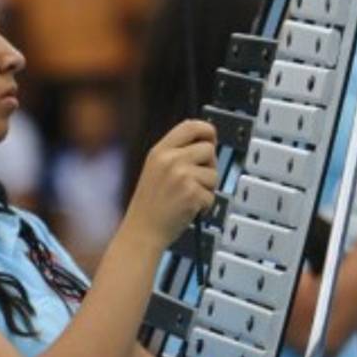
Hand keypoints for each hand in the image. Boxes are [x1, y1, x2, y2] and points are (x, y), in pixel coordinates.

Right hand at [124, 120, 216, 248]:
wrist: (142, 231)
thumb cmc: (149, 205)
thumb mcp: (155, 169)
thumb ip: (176, 154)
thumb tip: (206, 143)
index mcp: (159, 151)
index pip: (190, 125)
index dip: (207, 130)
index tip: (212, 138)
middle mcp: (170, 160)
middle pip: (209, 149)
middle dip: (209, 166)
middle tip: (195, 180)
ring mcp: (181, 176)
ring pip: (214, 174)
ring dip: (207, 188)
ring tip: (187, 197)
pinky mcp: (192, 194)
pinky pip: (212, 195)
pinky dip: (205, 205)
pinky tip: (188, 208)